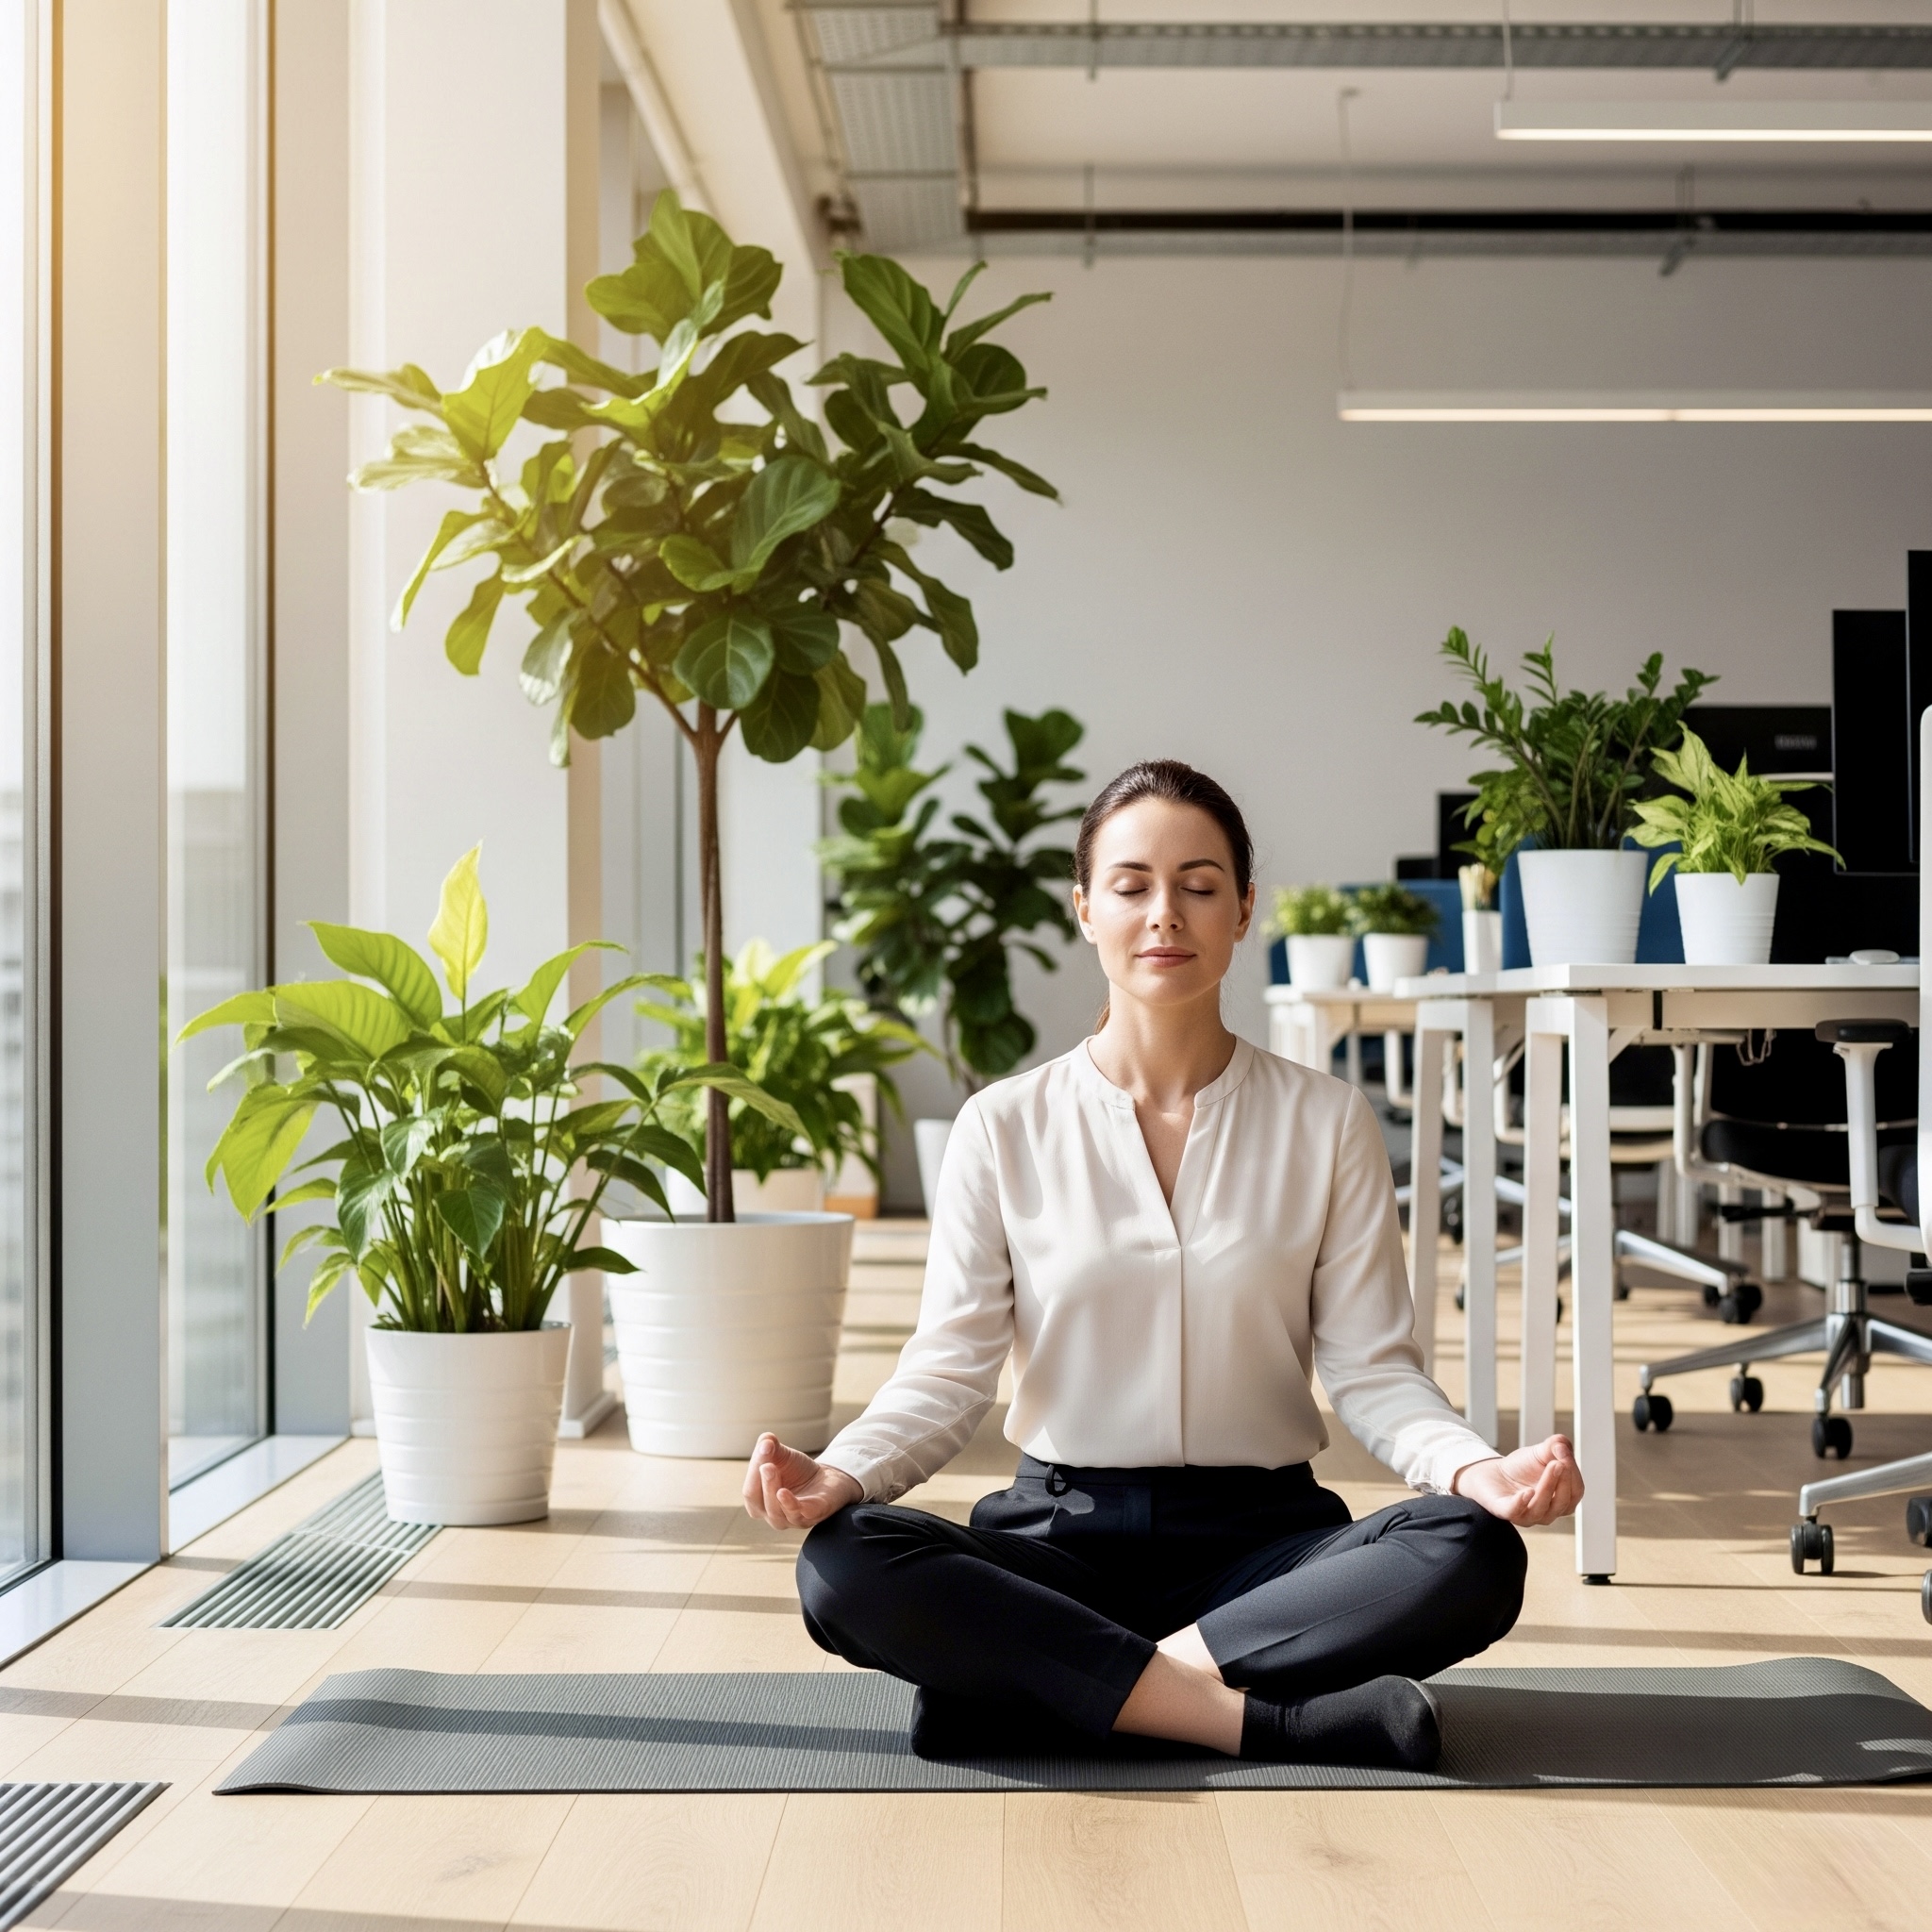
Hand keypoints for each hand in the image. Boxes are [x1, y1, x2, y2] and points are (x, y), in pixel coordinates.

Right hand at [742, 1433, 861, 1530]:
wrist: (826, 1478)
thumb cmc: (797, 1471)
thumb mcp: (781, 1455)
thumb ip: (769, 1445)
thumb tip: (765, 1441)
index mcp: (759, 1503)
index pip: (750, 1492)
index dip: (753, 1472)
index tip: (763, 1448)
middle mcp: (772, 1515)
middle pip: (759, 1504)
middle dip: (762, 1483)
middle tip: (766, 1465)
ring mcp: (792, 1518)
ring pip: (777, 1512)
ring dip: (772, 1491)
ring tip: (772, 1470)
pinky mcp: (813, 1515)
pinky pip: (799, 1514)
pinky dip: (791, 1504)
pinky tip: (783, 1492)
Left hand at [1451, 1434, 1582, 1525]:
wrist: (1492, 1472)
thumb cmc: (1521, 1467)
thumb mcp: (1541, 1452)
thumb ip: (1556, 1445)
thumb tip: (1562, 1446)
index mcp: (1561, 1500)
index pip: (1575, 1492)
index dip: (1573, 1474)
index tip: (1565, 1452)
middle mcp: (1547, 1512)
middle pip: (1561, 1502)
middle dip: (1562, 1481)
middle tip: (1559, 1461)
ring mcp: (1526, 1515)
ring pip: (1541, 1508)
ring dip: (1547, 1487)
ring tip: (1550, 1465)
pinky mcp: (1504, 1511)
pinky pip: (1515, 1512)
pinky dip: (1522, 1503)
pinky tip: (1527, 1492)